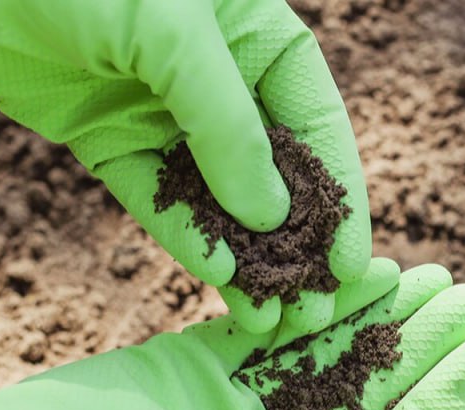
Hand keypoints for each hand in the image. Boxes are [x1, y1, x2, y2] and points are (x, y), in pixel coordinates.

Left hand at [0, 0, 370, 333]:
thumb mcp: (175, 37)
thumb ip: (228, 128)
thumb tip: (272, 220)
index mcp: (257, 36)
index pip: (318, 124)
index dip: (342, 196)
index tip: (355, 264)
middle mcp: (219, 78)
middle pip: (273, 172)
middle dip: (296, 244)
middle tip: (312, 310)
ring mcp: (163, 111)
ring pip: (216, 197)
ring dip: (244, 257)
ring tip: (268, 319)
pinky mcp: (109, 139)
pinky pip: (156, 198)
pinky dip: (184, 237)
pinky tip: (214, 277)